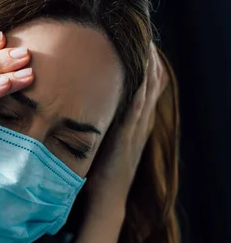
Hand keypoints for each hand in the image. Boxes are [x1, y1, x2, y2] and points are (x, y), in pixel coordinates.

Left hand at [86, 43, 168, 211]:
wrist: (105, 200)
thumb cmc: (100, 174)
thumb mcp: (106, 144)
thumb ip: (104, 127)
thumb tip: (90, 110)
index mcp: (135, 127)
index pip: (148, 91)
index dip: (148, 70)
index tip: (143, 51)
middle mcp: (139, 126)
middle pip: (152, 88)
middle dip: (149, 64)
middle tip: (146, 43)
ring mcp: (135, 132)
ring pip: (147, 94)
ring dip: (147, 71)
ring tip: (146, 49)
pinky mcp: (127, 138)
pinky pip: (136, 109)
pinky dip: (140, 91)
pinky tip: (138, 74)